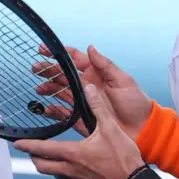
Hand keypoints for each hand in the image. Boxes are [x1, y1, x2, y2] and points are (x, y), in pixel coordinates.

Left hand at [14, 83, 144, 178]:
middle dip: (34, 157)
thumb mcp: (110, 128)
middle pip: (43, 166)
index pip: (43, 149)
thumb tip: (89, 88)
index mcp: (73, 154)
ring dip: (50, 166)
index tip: (17, 143)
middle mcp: (71, 169)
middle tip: (31, 150)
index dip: (27, 145)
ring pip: (56, 174)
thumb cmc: (123, 158)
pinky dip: (66, 173)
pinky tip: (74, 168)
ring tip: (50, 157)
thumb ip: (98, 107)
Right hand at [33, 45, 152, 138]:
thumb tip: (91, 48)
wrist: (142, 129)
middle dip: (48, 70)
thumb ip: (105, 65)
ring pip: (60, 92)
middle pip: (63, 75)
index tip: (45, 49)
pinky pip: (63, 113)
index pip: (75, 59)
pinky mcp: (81, 118)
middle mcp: (87, 86)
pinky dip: (53, 110)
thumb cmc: (136, 104)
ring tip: (40, 89)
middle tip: (36, 69)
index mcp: (96, 74)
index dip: (60, 53)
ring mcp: (83, 102)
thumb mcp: (123, 80)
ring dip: (49, 89)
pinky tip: (46, 108)